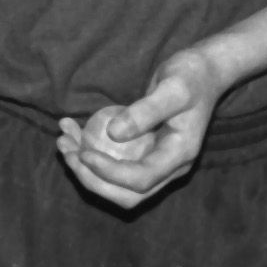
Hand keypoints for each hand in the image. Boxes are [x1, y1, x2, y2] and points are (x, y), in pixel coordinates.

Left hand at [56, 48, 223, 209]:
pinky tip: (71, 131)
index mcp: (179, 157)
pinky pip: (114, 164)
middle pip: (126, 194)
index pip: (140, 181)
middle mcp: (168, 168)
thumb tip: (113, 134)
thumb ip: (147, 111)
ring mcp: (156, 163)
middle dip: (90, 178)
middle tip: (65, 150)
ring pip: (116, 183)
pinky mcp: (143, 153)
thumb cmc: (191, 77)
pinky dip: (90, 153)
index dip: (108, 172)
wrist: (204, 73)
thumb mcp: (173, 89)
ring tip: (62, 141)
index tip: (82, 152)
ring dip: (85, 168)